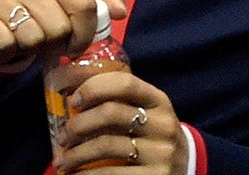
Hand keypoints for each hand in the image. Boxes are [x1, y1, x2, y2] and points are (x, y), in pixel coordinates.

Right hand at [0, 0, 125, 68]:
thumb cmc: (40, 19)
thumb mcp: (72, 10)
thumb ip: (101, 2)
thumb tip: (120, 10)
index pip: (84, 6)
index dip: (84, 33)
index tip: (74, 44)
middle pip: (59, 28)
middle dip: (55, 44)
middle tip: (45, 41)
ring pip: (33, 38)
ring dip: (32, 49)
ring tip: (27, 41)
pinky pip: (7, 44)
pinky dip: (9, 51)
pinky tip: (7, 42)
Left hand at [56, 70, 185, 174]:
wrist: (186, 167)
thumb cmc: (152, 134)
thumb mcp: (146, 111)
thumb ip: (119, 99)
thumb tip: (67, 87)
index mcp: (159, 101)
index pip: (125, 83)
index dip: (94, 87)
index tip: (73, 100)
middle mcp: (163, 125)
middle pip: (110, 113)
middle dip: (78, 125)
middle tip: (62, 137)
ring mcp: (162, 153)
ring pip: (107, 145)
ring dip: (77, 154)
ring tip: (63, 161)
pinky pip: (113, 174)